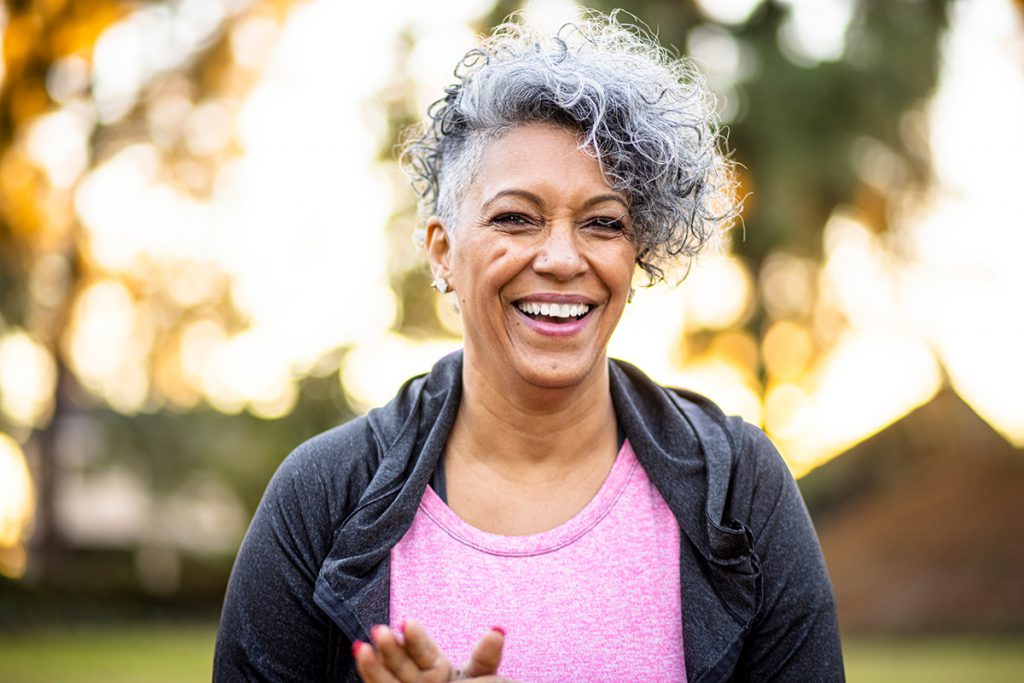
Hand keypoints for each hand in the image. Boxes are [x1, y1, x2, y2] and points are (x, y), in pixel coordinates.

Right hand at [353, 618, 514, 681]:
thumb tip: (498, 630)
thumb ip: (486, 656)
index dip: (415, 638)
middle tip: (380, 631)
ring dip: (373, 665)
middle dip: (391, 649)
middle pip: (402, 663)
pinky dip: (370, 676)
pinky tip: (360, 655)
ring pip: (389, 679)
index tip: (406, 624)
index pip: (422, 650)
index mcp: (437, 667)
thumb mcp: (485, 675)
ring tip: (360, 648)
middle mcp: (419, 680)